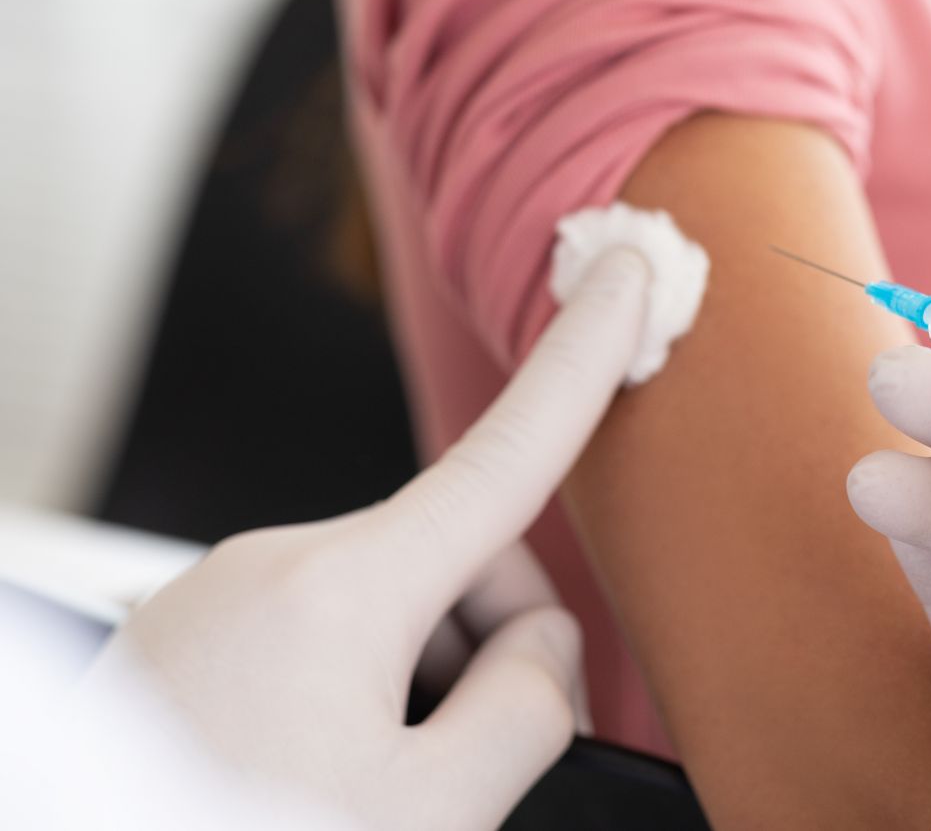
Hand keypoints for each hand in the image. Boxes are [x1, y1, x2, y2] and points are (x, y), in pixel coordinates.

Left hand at [78, 249, 650, 830]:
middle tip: (476, 773)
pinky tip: (322, 780)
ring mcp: (216, 604)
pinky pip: (319, 639)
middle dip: (496, 652)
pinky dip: (354, 699)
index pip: (504, 456)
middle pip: (458, 563)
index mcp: (335, 591)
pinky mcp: (185, 645)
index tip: (623, 275)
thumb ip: (526, 710)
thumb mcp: (428, 813)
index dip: (584, 358)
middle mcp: (268, 570)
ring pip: (391, 609)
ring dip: (421, 689)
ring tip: (377, 792)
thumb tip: (537, 655)